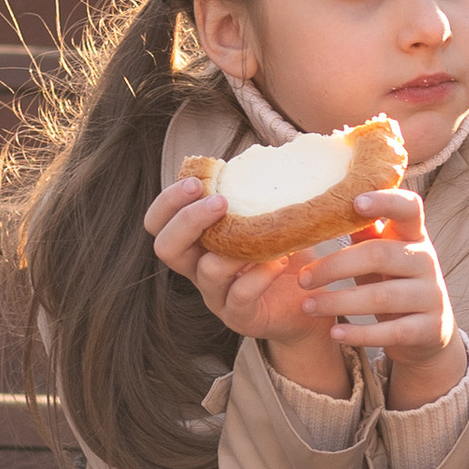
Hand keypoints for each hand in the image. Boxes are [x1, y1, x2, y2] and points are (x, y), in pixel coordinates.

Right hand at [147, 173, 332, 370]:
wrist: (309, 301)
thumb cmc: (285, 253)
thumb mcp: (266, 219)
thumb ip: (254, 194)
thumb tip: (266, 152)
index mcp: (197, 243)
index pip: (159, 223)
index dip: (167, 201)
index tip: (193, 181)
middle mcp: (198, 269)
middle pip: (166, 247)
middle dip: (187, 220)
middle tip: (219, 201)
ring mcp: (217, 296)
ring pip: (206, 271)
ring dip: (233, 248)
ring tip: (262, 234)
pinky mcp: (240, 316)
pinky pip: (240, 296)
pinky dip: (258, 276)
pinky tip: (277, 261)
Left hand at [292, 190, 466, 404]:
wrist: (430, 330)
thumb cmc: (395, 282)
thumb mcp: (383, 255)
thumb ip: (364, 233)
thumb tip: (328, 206)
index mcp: (414, 236)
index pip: (409, 207)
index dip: (386, 201)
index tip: (356, 201)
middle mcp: (426, 261)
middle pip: (380, 255)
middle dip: (336, 266)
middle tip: (303, 278)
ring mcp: (431, 296)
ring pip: (382, 296)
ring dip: (338, 302)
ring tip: (307, 306)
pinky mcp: (429, 328)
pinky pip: (391, 331)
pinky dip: (359, 334)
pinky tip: (334, 334)